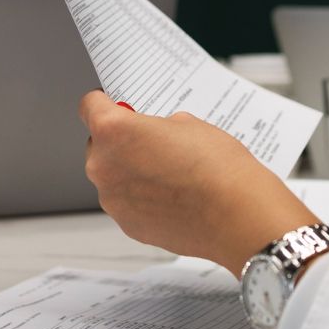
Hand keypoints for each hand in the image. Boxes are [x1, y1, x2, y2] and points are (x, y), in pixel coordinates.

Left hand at [80, 92, 317, 275]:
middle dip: (120, 142)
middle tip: (153, 142)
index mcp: (114, 131)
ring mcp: (113, 201)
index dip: (104, 103)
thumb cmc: (218, 167)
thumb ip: (158, 126)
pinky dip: (142, 198)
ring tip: (169, 173)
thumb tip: (154, 135)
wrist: (239, 216)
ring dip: (131, 172)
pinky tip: (172, 197)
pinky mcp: (128, 225)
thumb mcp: (188, 123)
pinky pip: (127, 203)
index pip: (89, 107)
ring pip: (113, 176)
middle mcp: (103, 167)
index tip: (113, 105)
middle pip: (99, 145)